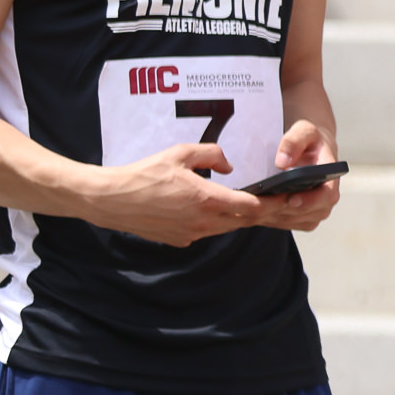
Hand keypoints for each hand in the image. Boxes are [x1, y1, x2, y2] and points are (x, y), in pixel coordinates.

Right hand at [86, 144, 266, 246]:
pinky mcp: (180, 241)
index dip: (271, 203)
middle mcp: (203, 222)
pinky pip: (208, 233)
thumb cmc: (143, 175)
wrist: (110, 200)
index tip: (284, 196)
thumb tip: (228, 165)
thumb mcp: (179, 153)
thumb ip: (211, 154)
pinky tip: (215, 211)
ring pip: (227, 229)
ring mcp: (192, 234)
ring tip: (249, 205)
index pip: (252, 207)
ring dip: (239, 218)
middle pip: (244, 221)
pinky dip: (217, 224)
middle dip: (262, 212)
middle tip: (276, 202)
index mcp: (207, 200)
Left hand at [253, 120, 341, 232]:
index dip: (311, 200)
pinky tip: (260, 213)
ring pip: (301, 221)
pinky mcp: (307, 215)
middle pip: (313, 212)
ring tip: (258, 209)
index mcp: (331, 175)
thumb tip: (282, 163)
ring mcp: (318, 207)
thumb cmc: (309, 140)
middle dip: (288, 211)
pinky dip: (276, 221)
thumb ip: (293, 142)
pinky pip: (292, 224)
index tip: (292, 199)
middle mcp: (328, 195)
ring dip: (279, 217)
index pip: (328, 194)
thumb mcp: (304, 132)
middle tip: (263, 206)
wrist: (313, 150)